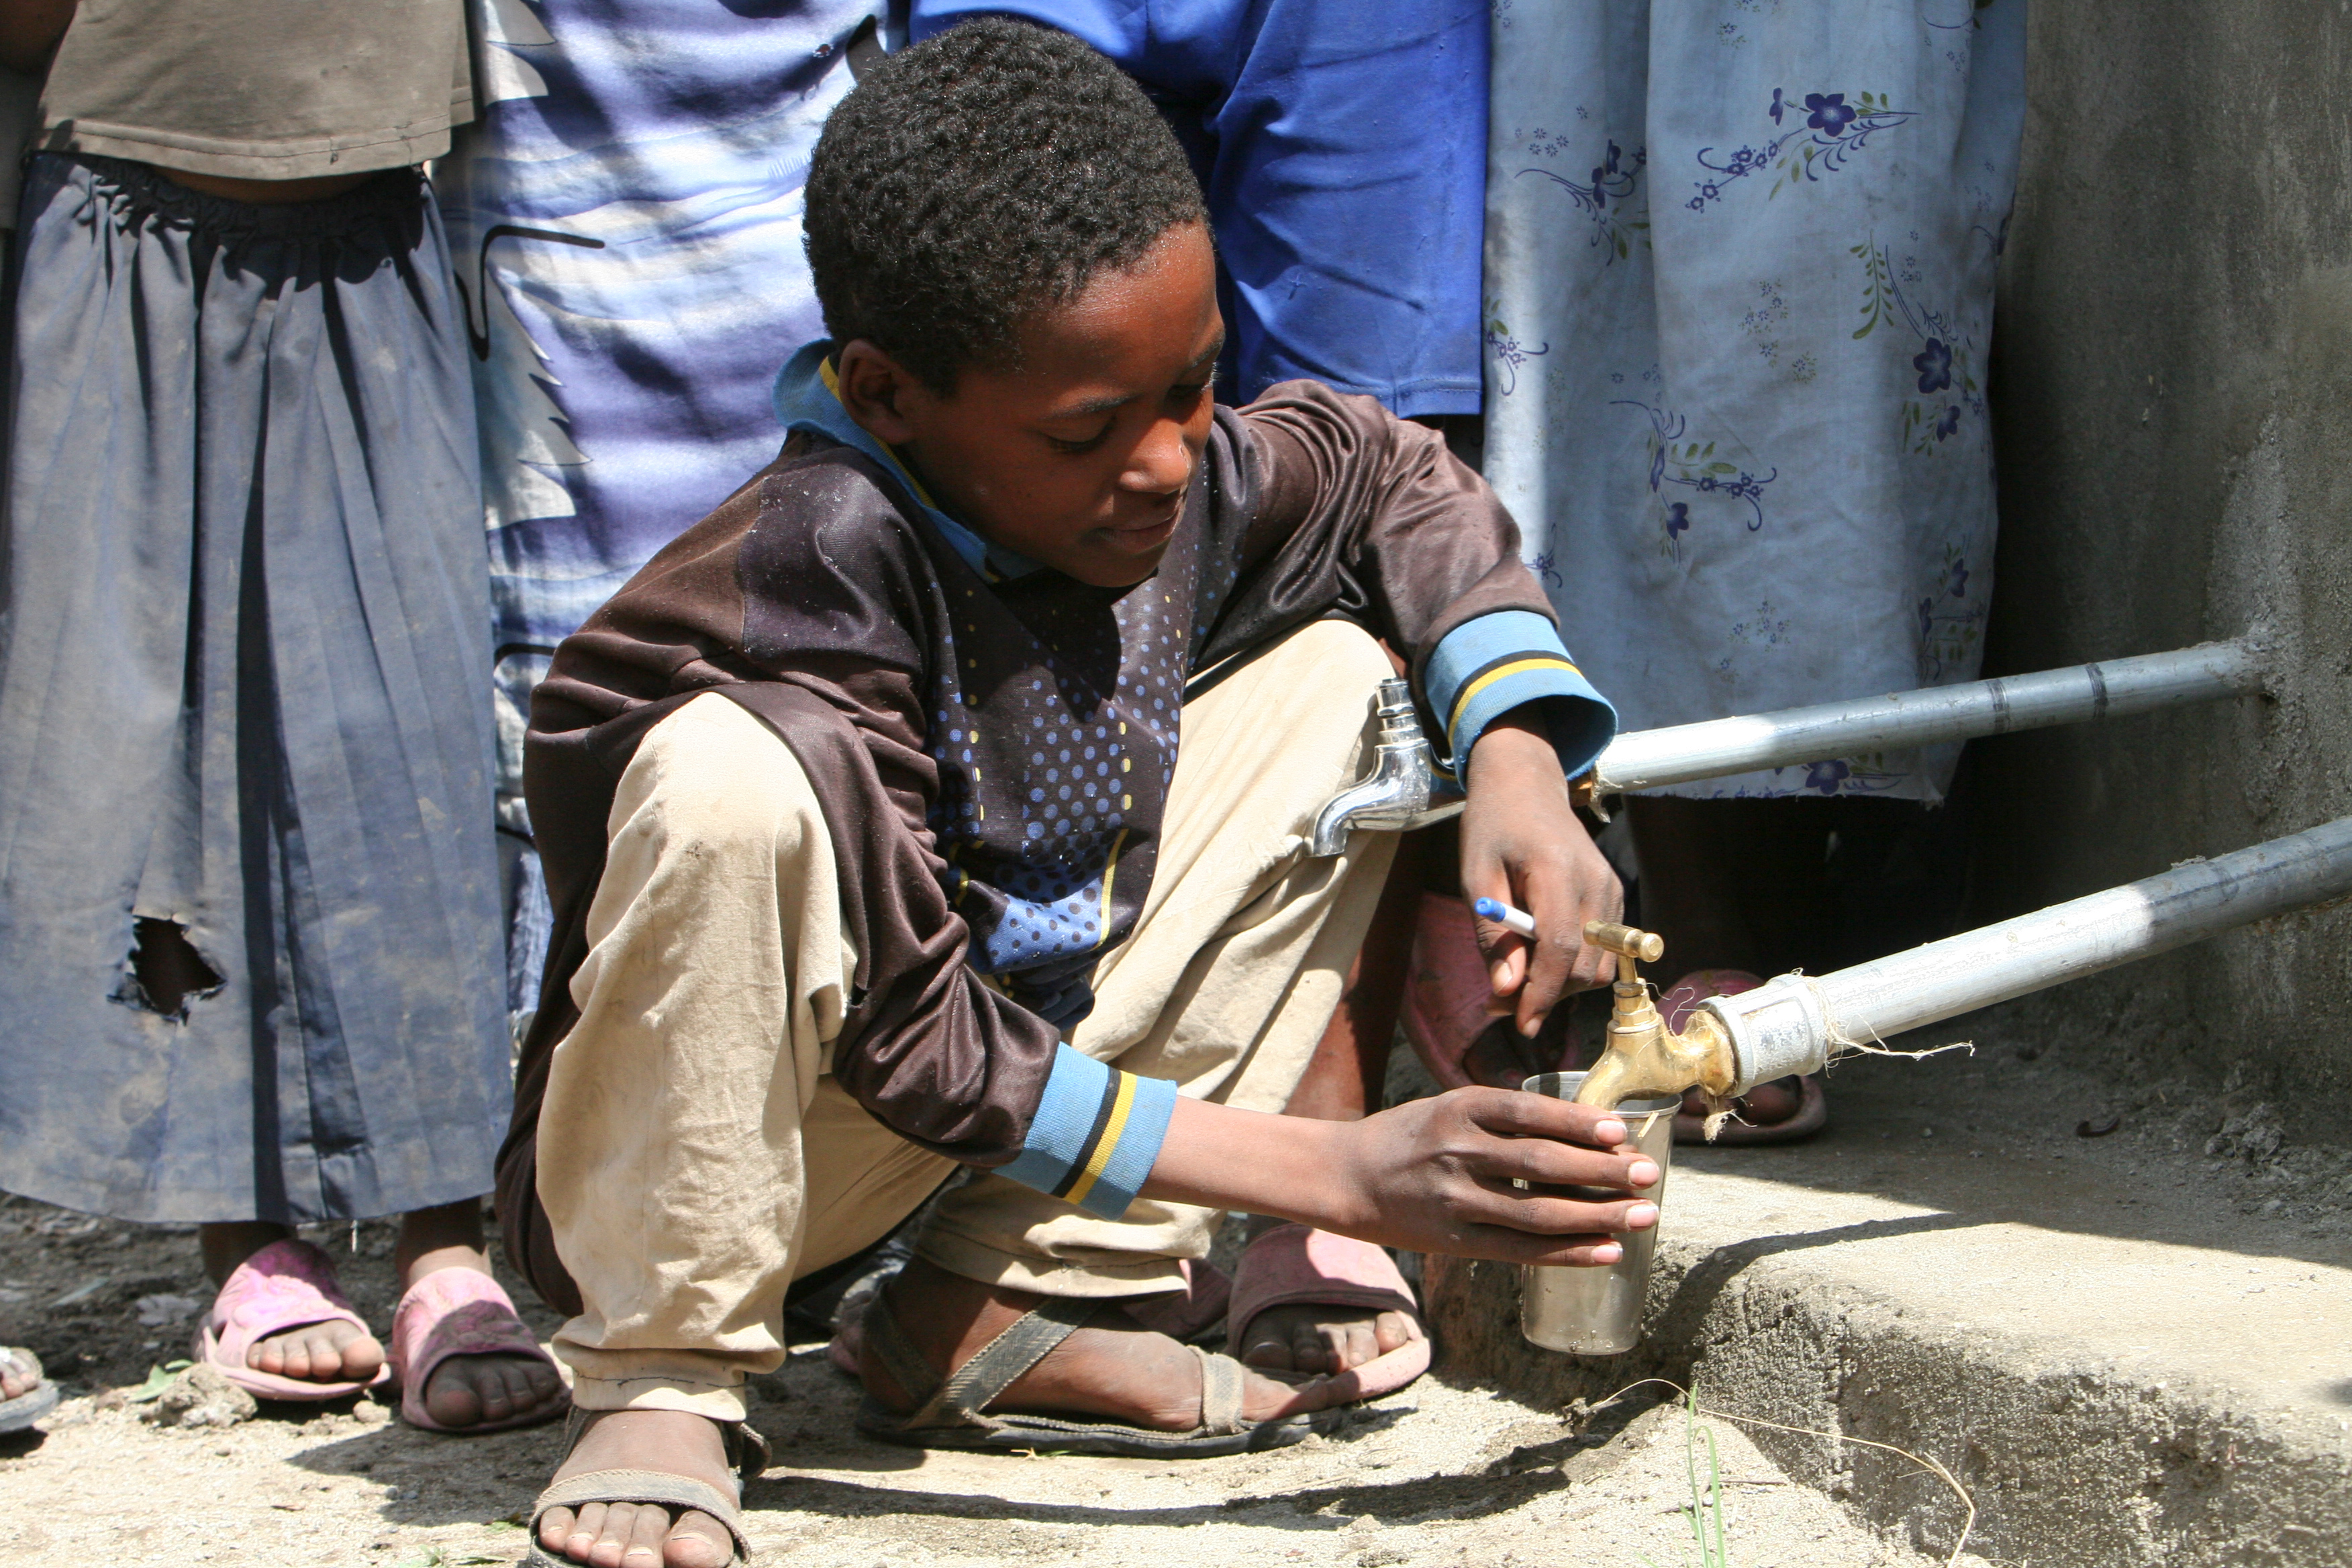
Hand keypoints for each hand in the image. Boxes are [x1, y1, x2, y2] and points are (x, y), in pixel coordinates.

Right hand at [1320, 1089, 1659, 1263]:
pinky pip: (1521, 1251)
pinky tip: (1607, 1251)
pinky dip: (1568, 1253)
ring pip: (1538, 1213)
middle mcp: (1457, 1151)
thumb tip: (1588, 1136)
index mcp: (1459, 1107)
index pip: (1530, 1113)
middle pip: (1542, 1164)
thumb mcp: (1451, 1108)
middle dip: (1603, 1172)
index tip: (1621, 1133)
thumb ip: (1506, 1118)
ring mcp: (1455, 1200)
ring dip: (1598, 1216)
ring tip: (1642, 1216)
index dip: (1579, 1124)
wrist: (1346, 1177)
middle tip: (1650, 1175)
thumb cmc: (1412, 1137)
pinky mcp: (1455, 1241)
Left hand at [1460, 712, 1624, 1035]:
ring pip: (1601, 965)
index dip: (1543, 992)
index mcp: (1558, 870)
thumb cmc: (1495, 827)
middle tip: (1501, 1002)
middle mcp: (1597, 882)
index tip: (1521, 1023)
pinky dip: (1576, 965)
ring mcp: (1612, 888)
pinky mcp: (1616, 895)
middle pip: (1586, 965)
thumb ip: (1493, 935)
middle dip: (1548, 994)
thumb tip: (1507, 991)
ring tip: (1518, 978)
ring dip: (1563, 984)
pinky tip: (1541, 957)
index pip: (1562, 947)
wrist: (1527, 786)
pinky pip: (1604, 949)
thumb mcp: (1477, 877)